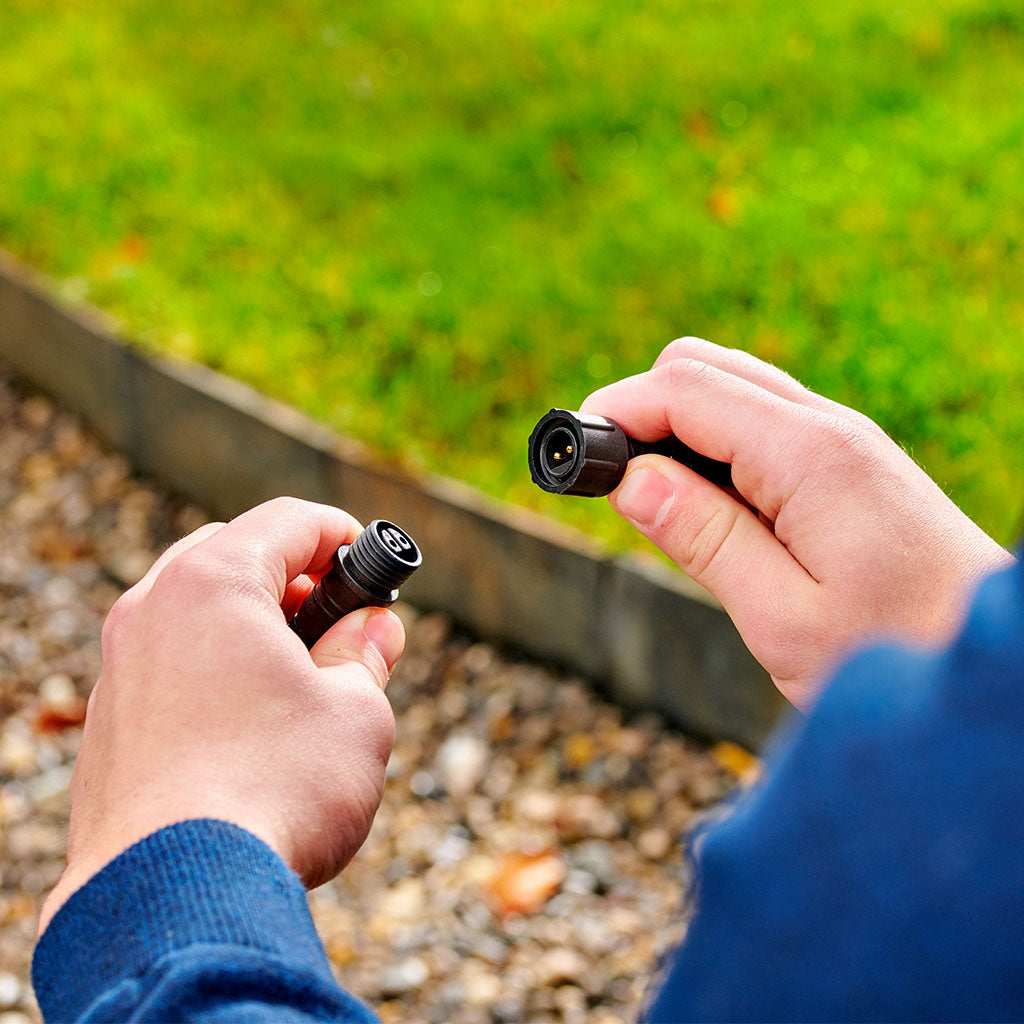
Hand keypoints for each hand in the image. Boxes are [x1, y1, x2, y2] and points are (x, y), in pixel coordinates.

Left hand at [38, 497, 403, 934]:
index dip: (342, 535)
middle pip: (231, 557)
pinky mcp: (107, 727)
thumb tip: (373, 628)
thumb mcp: (355, 710)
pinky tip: (252, 728)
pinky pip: (168, 668)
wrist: (171, 900)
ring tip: (302, 681)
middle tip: (338, 622)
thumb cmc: (276, 789)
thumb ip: (366, 654)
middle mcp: (151, 611)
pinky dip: (215, 672)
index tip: (372, 565)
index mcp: (212, 584)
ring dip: (252, 628)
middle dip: (294, 579)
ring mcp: (118, 670)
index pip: (287, 521)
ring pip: (194, 614)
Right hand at [582, 337, 1013, 708]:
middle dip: (639, 406)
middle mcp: (828, 428)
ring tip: (647, 496)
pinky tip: (701, 500)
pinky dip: (711, 441)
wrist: (986, 659)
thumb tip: (630, 478)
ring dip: (674, 422)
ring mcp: (840, 440)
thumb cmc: (894, 650)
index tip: (572, 456)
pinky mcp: (843, 462)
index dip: (615, 410)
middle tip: (605, 479)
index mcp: (809, 456)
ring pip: (731, 386)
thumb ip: (702, 537)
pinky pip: (759, 420)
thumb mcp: (781, 613)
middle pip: (703, 367)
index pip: (686, 390)